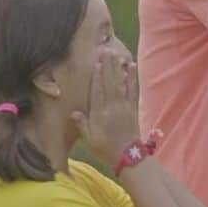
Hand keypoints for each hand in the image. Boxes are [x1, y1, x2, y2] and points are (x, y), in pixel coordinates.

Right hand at [70, 51, 140, 168]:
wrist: (128, 157)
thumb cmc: (104, 148)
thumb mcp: (88, 139)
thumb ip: (81, 124)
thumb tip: (74, 112)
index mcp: (100, 114)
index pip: (98, 91)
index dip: (97, 77)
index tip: (97, 63)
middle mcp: (113, 108)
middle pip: (109, 83)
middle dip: (108, 66)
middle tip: (106, 50)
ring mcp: (124, 107)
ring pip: (121, 84)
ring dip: (118, 68)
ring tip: (116, 53)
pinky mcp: (133, 108)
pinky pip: (133, 90)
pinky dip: (132, 77)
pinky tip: (131, 66)